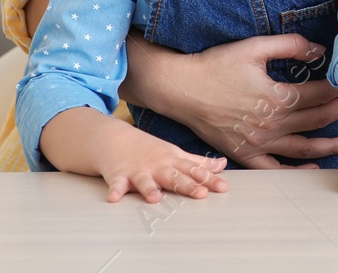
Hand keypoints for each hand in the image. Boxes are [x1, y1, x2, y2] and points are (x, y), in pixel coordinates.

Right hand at [92, 127, 228, 203]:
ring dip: (150, 189)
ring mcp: (138, 170)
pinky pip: (117, 184)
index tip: (223, 188)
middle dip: (188, 185)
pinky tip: (114, 198)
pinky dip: (115, 190)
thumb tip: (222, 164)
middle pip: (174, 177)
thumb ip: (199, 163)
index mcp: (173, 162)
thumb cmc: (150, 150)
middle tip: (201, 194)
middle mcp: (158, 166)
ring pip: (145, 181)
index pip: (195, 171)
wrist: (116, 138)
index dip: (209, 179)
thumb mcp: (176, 153)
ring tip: (155, 199)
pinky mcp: (119, 175)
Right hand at [126, 34, 337, 168]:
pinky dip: (294, 170)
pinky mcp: (244, 154)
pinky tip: (311, 167)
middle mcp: (271, 123)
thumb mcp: (254, 47)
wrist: (181, 88)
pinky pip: (274, 168)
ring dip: (329, 145)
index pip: (318, 94)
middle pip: (316, 120)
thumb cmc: (217, 65)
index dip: (337, 89)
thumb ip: (290, 45)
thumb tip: (319, 48)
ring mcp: (259, 142)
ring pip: (303, 147)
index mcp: (277, 96)